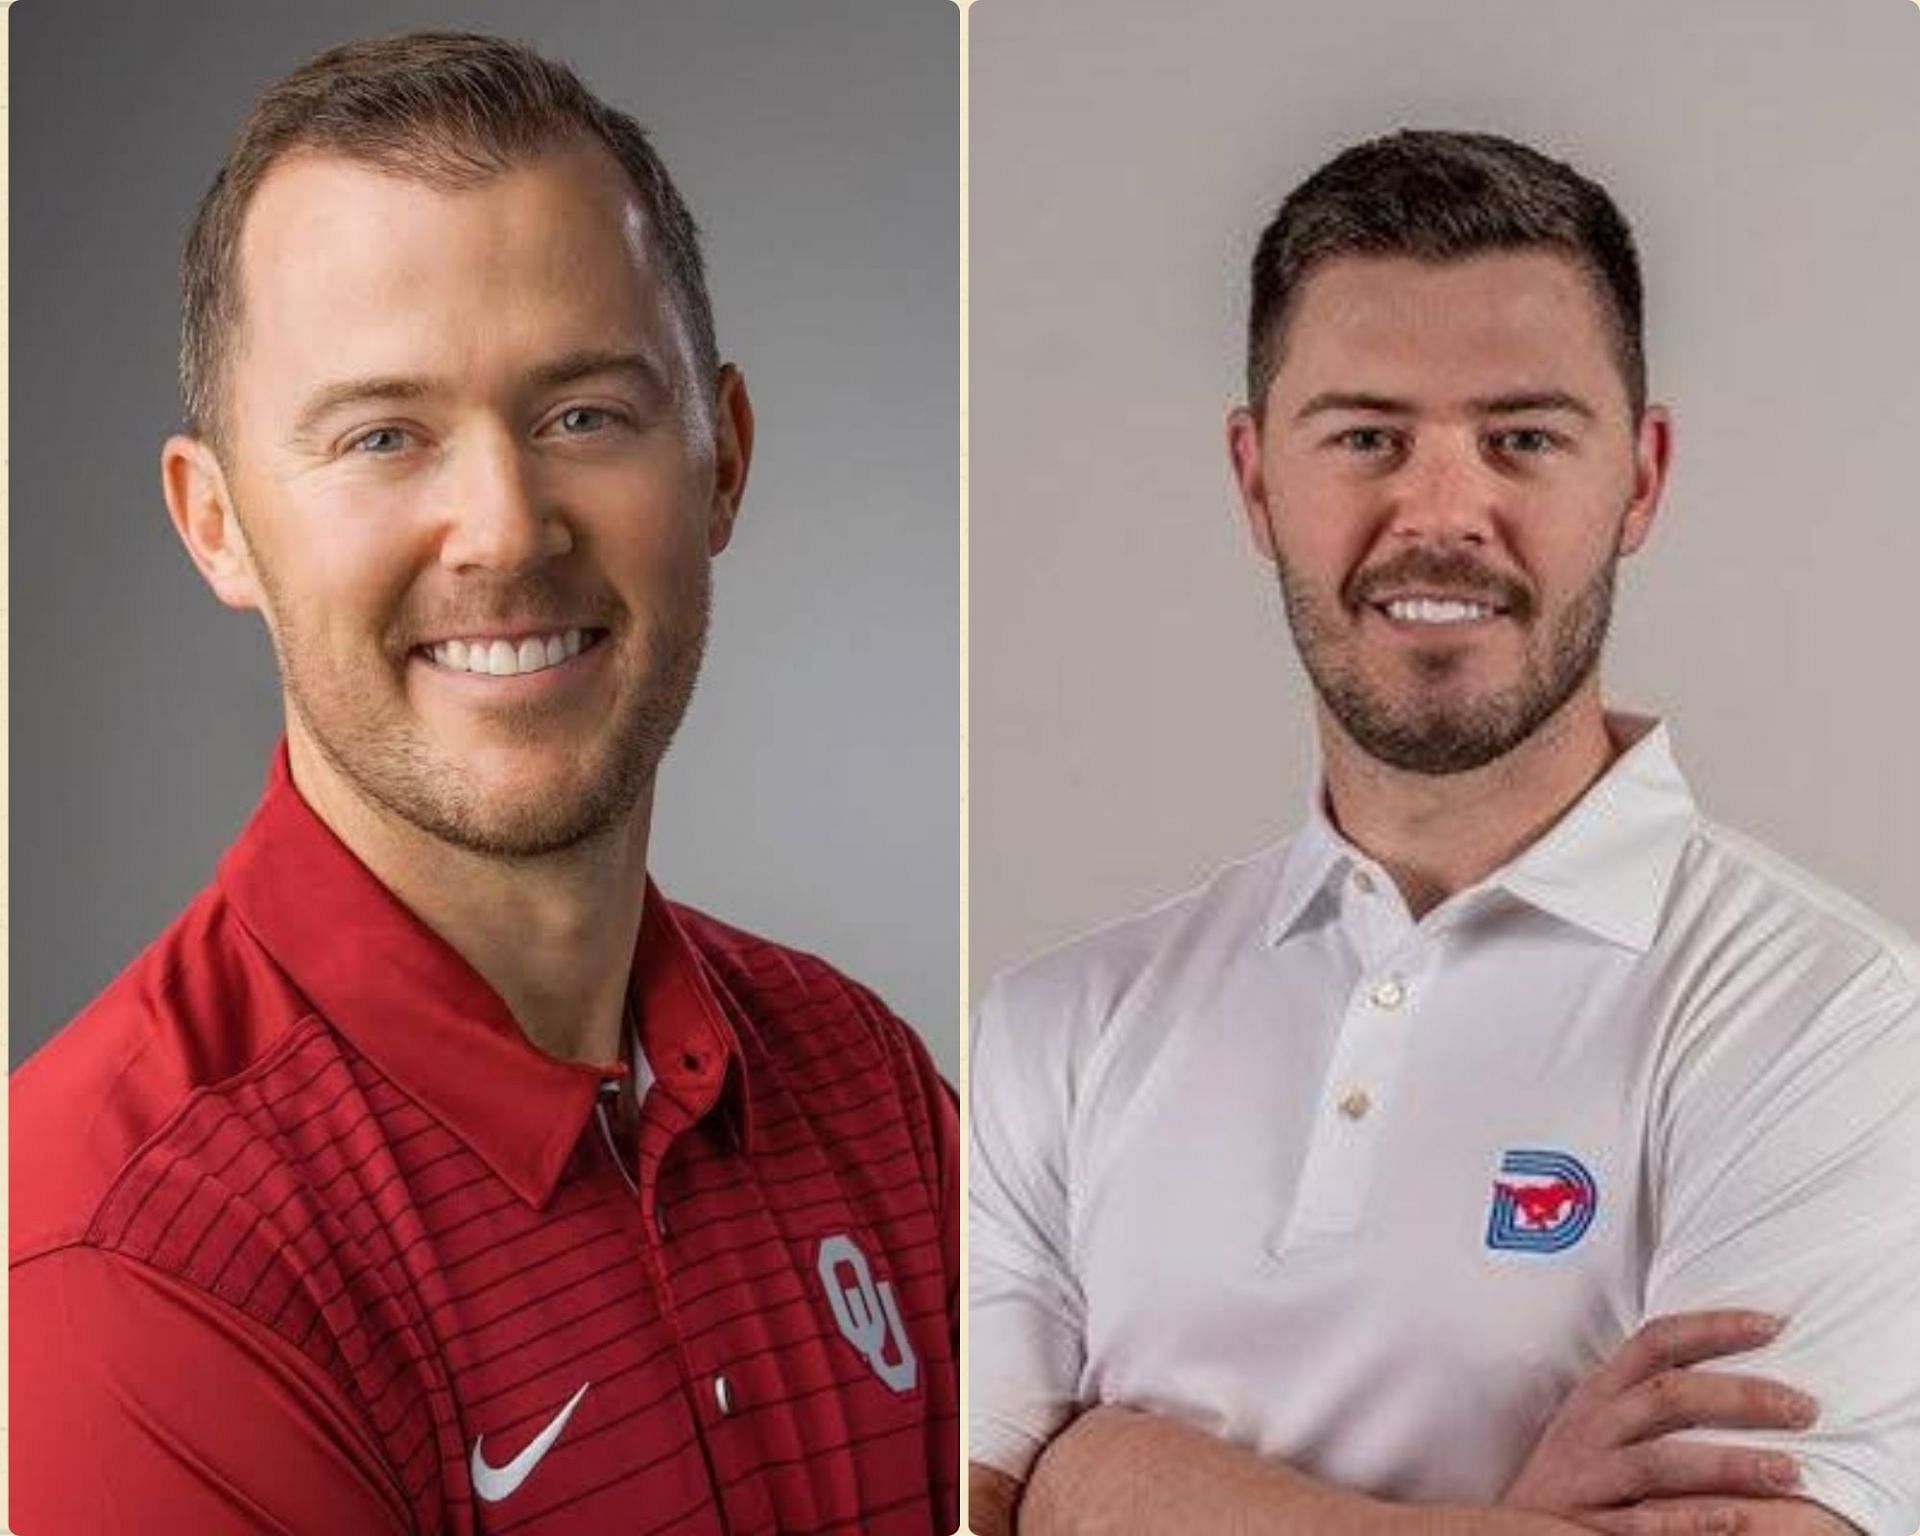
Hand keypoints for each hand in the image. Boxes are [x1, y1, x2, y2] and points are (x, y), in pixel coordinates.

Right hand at [1502, 1310, 1816, 1535]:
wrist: (1504, 1532)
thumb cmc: (1571, 1473)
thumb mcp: (1594, 1421)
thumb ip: (1642, 1395)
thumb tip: (1725, 1372)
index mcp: (1597, 1393)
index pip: (1655, 1342)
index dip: (1712, 1328)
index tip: (1772, 1325)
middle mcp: (1593, 1427)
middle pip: (1669, 1396)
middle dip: (1741, 1397)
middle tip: (1805, 1408)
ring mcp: (1591, 1478)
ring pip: (1661, 1461)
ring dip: (1730, 1465)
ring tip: (1792, 1472)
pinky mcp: (1590, 1527)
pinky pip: (1645, 1524)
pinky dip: (1691, 1521)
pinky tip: (1737, 1521)